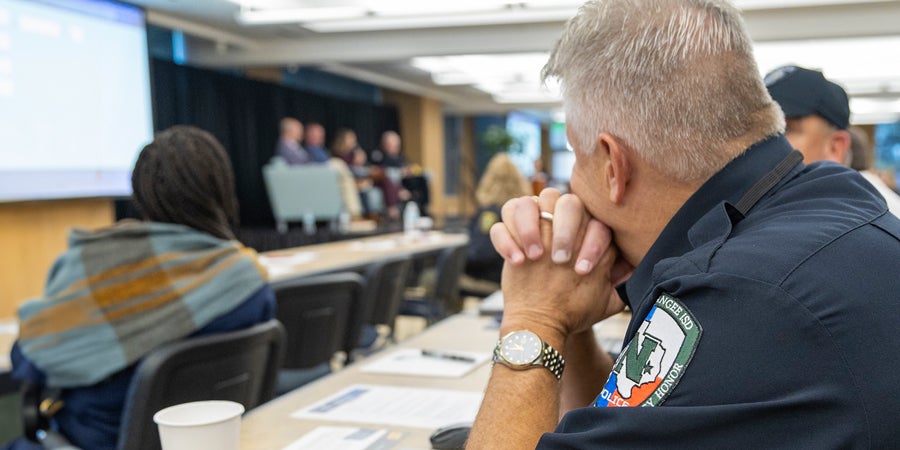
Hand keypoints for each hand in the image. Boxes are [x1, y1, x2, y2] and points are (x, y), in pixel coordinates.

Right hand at [490, 189, 630, 337]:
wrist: (544, 320)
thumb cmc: (576, 306)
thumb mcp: (604, 299)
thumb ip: (621, 282)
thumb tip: (637, 268)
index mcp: (586, 232)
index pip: (594, 222)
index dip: (591, 243)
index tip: (583, 271)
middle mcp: (559, 222)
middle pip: (565, 201)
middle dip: (565, 229)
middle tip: (560, 259)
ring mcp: (531, 227)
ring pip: (528, 202)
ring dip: (531, 226)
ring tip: (535, 256)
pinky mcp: (506, 236)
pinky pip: (500, 224)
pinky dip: (506, 240)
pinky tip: (516, 262)